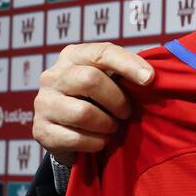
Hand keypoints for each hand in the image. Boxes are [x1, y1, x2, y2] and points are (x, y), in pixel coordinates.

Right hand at [32, 42, 154, 166]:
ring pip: (82, 112)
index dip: (128, 64)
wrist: (67, 132)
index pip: (102, 52)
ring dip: (106, 124)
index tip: (150, 79)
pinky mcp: (41, 130)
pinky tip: (100, 141)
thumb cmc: (97, 100)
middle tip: (127, 112)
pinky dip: (96, 143)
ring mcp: (43, 103)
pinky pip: (75, 138)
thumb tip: (154, 76)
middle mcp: (53, 76)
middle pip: (90, 80)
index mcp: (73, 56)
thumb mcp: (110, 80)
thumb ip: (126, 74)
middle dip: (117, 100)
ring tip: (112, 127)